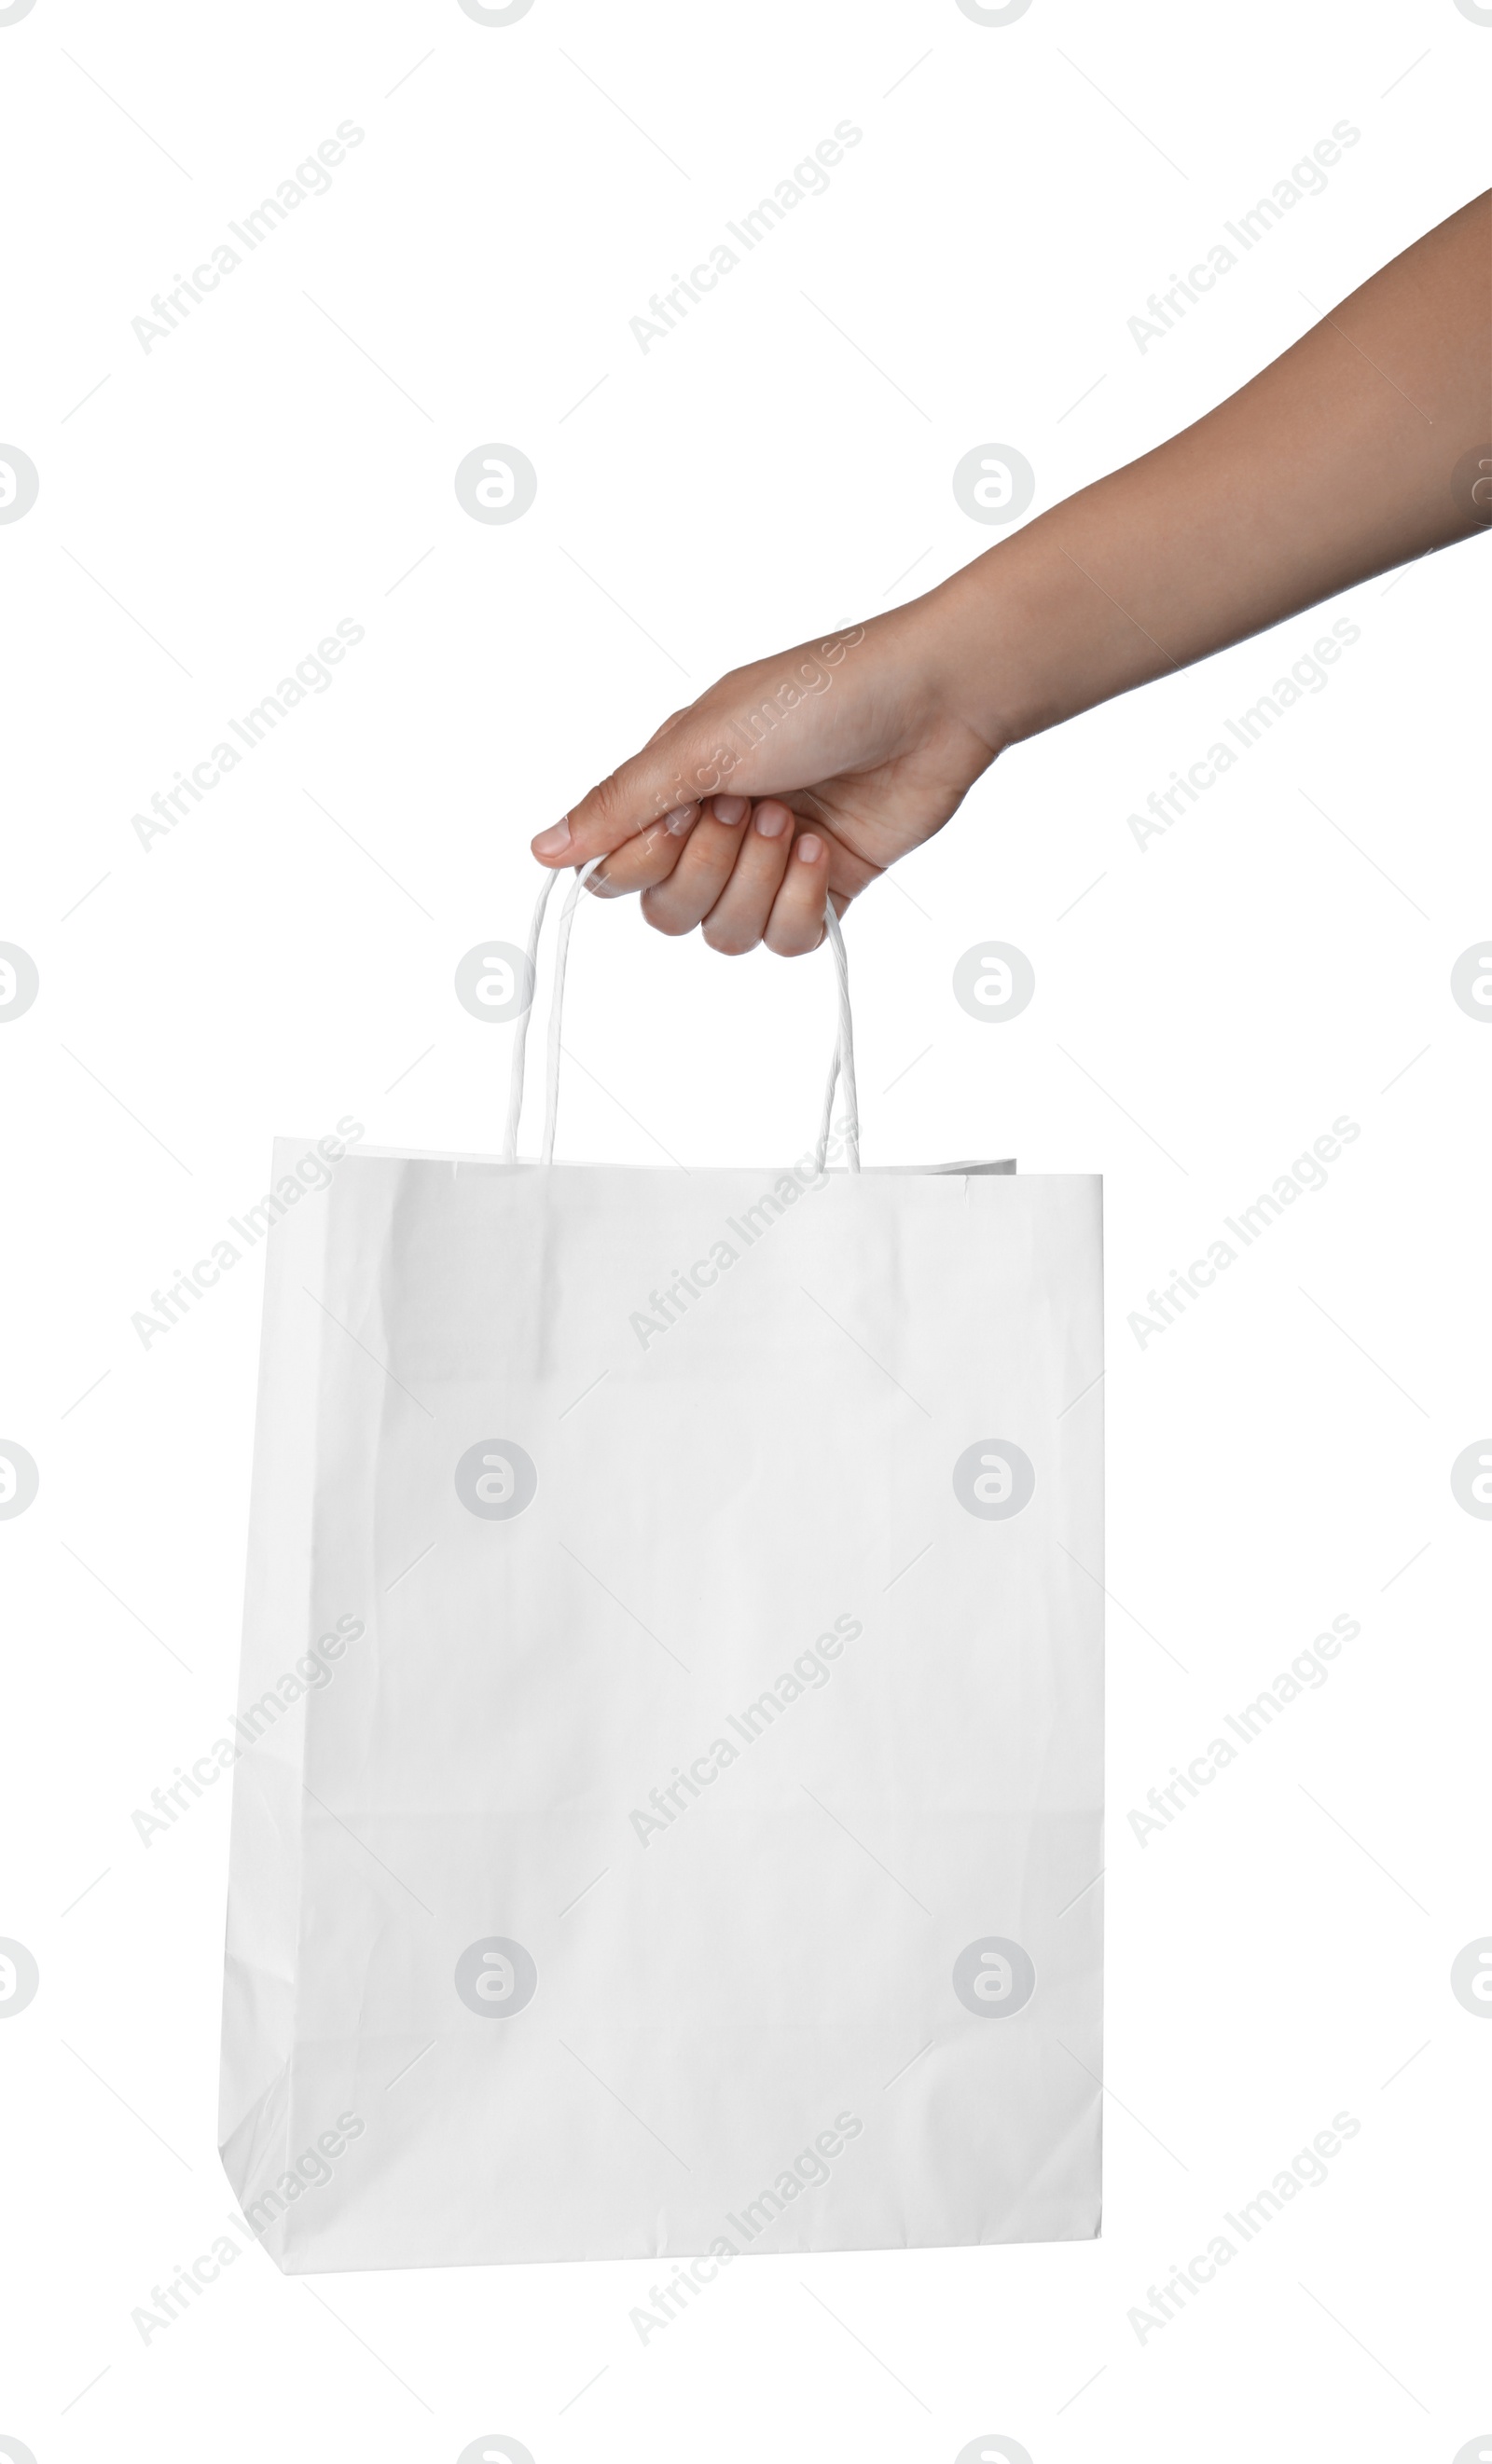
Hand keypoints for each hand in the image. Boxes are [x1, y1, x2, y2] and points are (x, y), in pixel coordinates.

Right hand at [529, 594, 1000, 955]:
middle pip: (669, 914)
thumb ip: (621, 804)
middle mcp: (715, 829)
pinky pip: (786, 942)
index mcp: (675, 787)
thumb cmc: (820, 695)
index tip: (684, 810)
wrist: (933, 700)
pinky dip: (803, 903)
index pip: (618, 874)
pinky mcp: (825, 890)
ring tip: (795, 823)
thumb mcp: (702, 742)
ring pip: (726, 935)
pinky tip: (825, 852)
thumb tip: (542, 850)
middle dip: (710, 868)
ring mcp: (770, 864)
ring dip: (759, 881)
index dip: (644, 862)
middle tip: (753, 807)